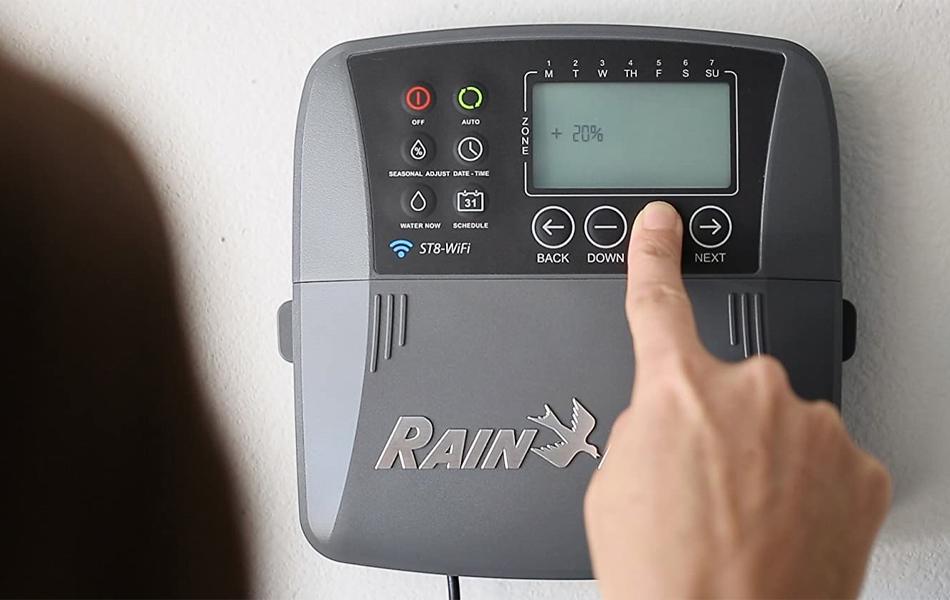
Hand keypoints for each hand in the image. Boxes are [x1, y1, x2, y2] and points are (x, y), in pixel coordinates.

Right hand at [584, 201, 890, 598]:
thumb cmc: (664, 576)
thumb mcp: (610, 485)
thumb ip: (644, 421)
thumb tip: (667, 413)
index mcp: (676, 388)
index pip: (658, 299)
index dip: (655, 254)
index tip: (661, 224)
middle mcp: (750, 392)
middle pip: (727, 385)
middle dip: (713, 425)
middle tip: (700, 489)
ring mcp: (812, 427)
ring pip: (780, 423)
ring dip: (762, 459)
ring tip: (740, 519)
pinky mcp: (857, 466)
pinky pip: (823, 458)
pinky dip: (804, 487)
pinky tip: (779, 526)